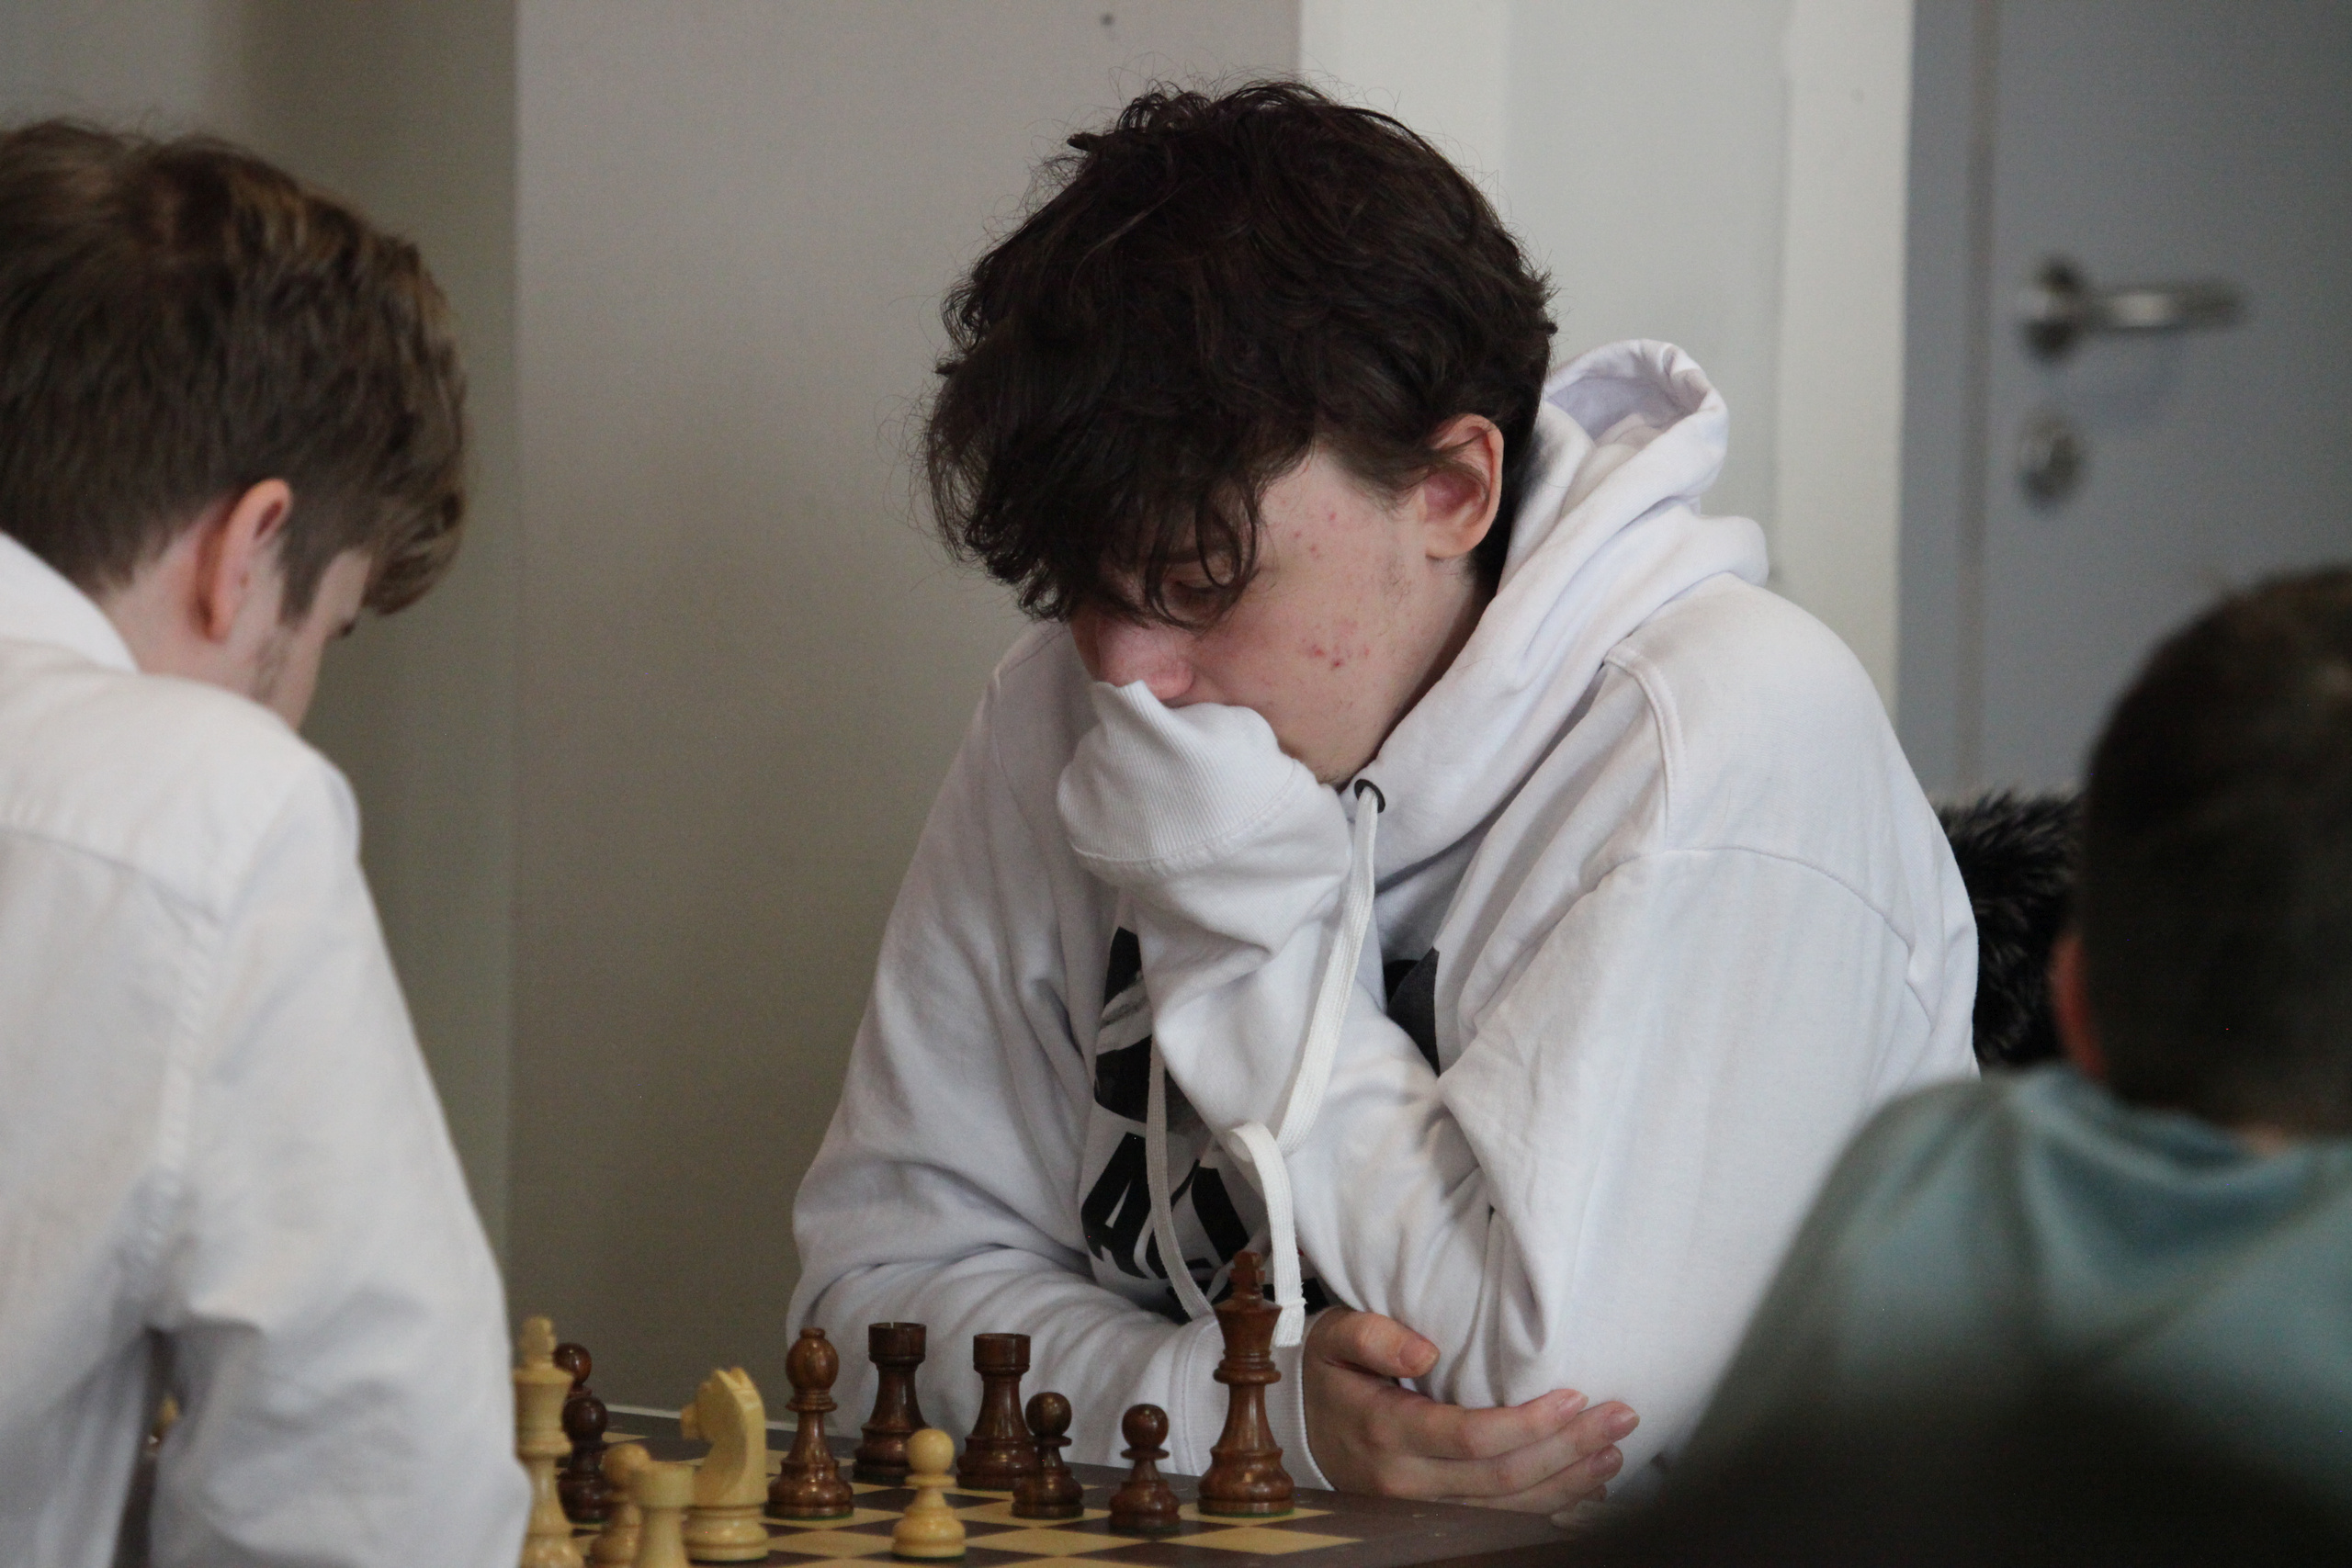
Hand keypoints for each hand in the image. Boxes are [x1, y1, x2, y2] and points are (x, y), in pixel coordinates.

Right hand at [1301, 1308, 1637, 1515]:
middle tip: (1620, 1419)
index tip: (1576, 1396)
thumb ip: (1373, 1335)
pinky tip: (1586, 1490)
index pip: (1471, 1437)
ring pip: (1508, 1510)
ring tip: (1615, 1453)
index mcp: (1385, 1432)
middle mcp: (1405, 1483)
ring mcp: (1421, 1511)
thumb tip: (1425, 1352)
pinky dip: (1548, 1509)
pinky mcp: (1435, 1520)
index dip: (1530, 1423)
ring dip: (1569, 1484)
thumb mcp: (1334, 1337)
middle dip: (1568, 1450)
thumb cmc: (1332, 1373)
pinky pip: (1499, 1523)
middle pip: (1502, 1478)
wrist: (1302, 1429)